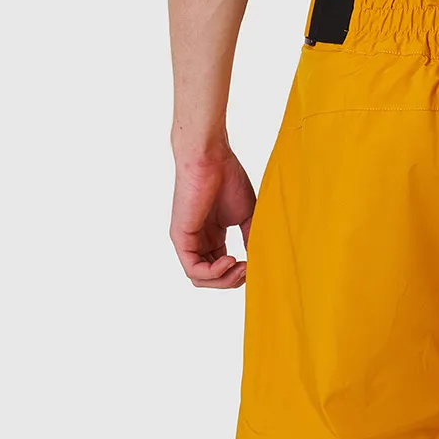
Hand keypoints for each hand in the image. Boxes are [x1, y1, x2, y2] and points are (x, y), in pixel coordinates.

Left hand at [170, 151, 255, 289]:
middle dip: (232, 280)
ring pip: (200, 279)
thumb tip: (258, 262)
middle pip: (211, 278)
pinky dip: (214, 272)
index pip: (222, 269)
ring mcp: (188, 241)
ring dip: (224, 280)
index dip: (239, 273)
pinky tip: (230, 260)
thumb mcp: (246, 215)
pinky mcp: (180, 238)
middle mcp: (198, 241)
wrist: (212, 158)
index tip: (256, 264)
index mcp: (212, 236)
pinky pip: (193, 270)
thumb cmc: (228, 178)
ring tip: (241, 267)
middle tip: (249, 269)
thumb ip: (250, 239)